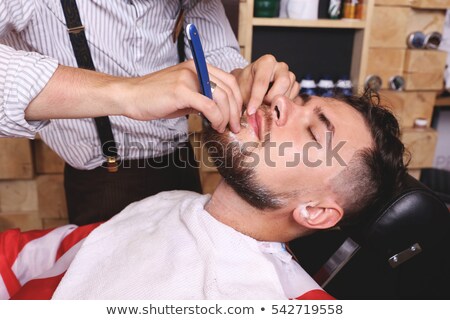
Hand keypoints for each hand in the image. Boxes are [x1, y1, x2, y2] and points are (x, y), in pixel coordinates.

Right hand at [123, 60, 242, 132]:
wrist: (130, 96)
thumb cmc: (154, 98)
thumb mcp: (183, 95)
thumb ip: (201, 98)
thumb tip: (219, 112)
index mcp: (197, 67)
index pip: (228, 80)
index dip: (236, 100)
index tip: (235, 116)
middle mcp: (195, 68)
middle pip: (229, 88)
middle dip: (235, 111)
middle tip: (235, 127)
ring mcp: (188, 78)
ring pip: (221, 97)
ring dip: (227, 117)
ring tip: (223, 128)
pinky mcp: (181, 90)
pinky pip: (209, 106)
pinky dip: (216, 118)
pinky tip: (214, 126)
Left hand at [231, 55, 299, 114]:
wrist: (250, 87)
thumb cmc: (245, 87)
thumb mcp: (241, 91)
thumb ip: (248, 99)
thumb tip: (253, 114)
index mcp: (266, 62)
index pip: (263, 82)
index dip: (256, 99)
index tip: (251, 111)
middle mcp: (280, 66)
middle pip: (283, 82)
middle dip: (272, 98)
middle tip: (261, 106)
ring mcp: (290, 75)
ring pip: (290, 91)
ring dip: (277, 103)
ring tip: (266, 105)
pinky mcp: (295, 86)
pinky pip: (294, 98)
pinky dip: (283, 105)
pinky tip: (273, 104)